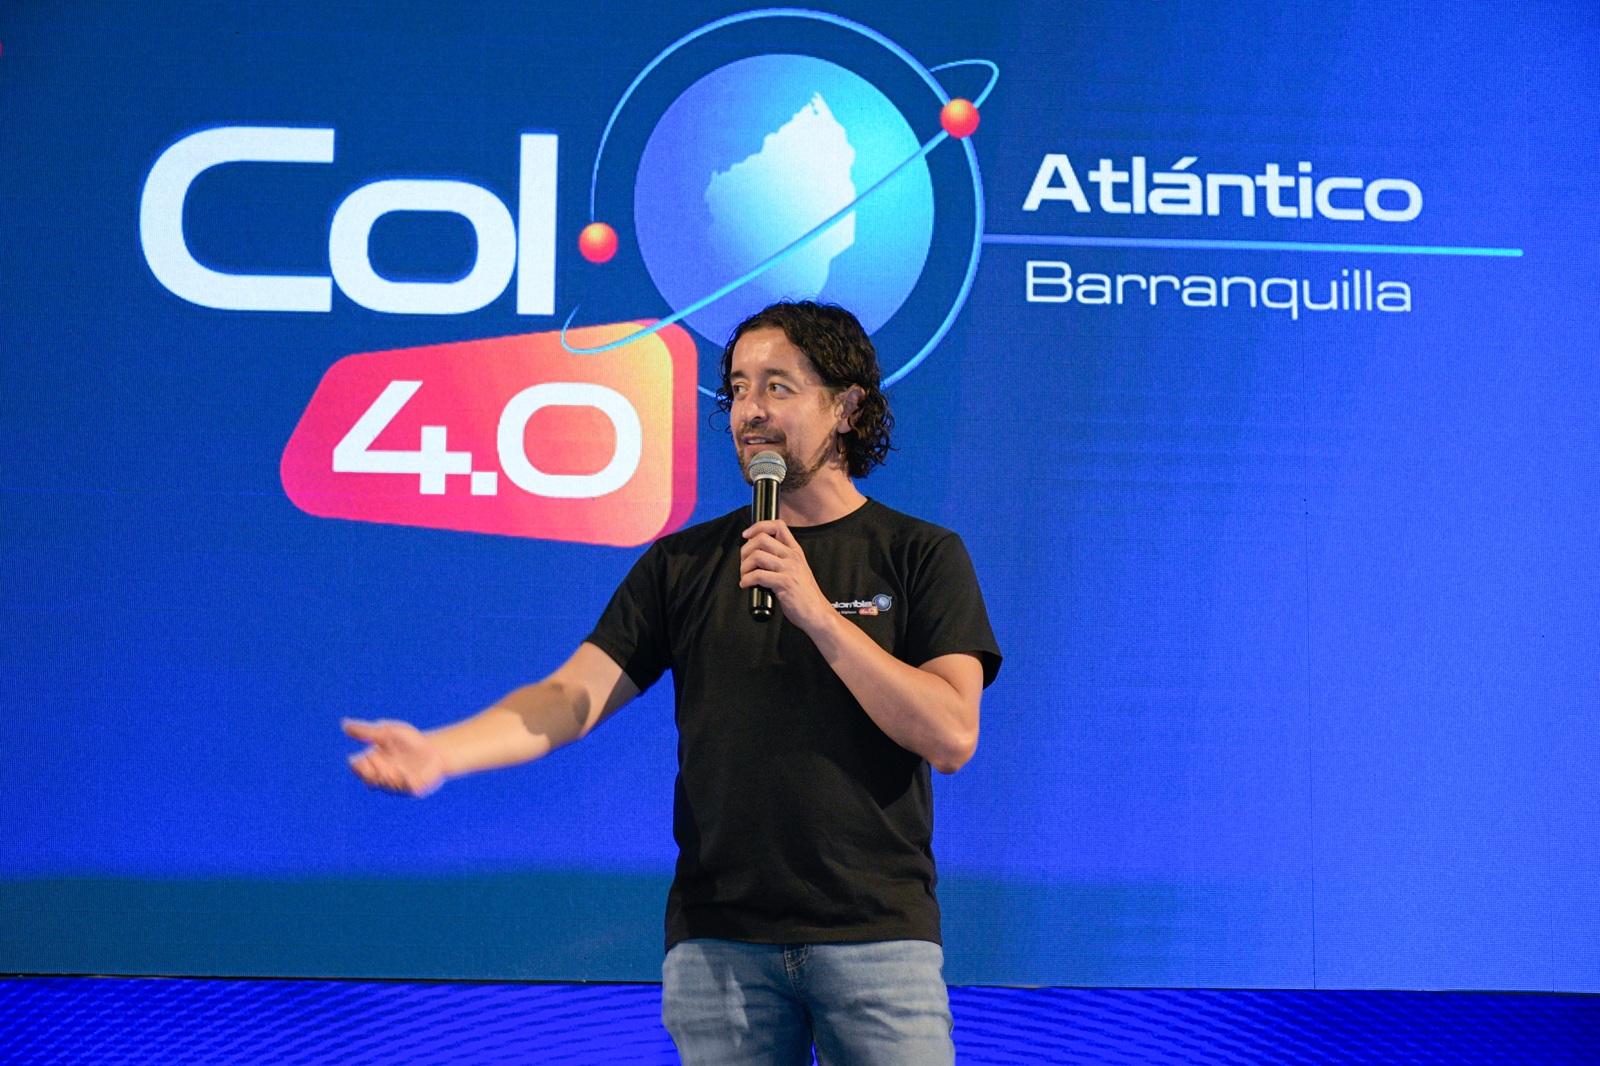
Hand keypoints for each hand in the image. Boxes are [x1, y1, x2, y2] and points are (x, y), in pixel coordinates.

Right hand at [343, 718, 447, 796]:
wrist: (435, 750)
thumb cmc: (409, 741)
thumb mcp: (388, 732)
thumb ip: (367, 731)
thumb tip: (344, 724)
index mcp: (373, 762)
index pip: (357, 768)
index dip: (358, 765)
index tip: (364, 757)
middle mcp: (382, 775)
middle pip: (369, 779)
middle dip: (371, 773)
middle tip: (377, 762)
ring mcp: (396, 784)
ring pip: (386, 785)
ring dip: (388, 776)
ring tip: (393, 768)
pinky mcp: (412, 788)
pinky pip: (406, 788)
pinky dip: (406, 781)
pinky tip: (408, 774)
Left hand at [740, 520, 835, 634]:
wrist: (816, 612)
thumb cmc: (804, 595)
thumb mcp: (798, 570)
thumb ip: (782, 559)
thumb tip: (758, 554)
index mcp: (795, 551)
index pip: (777, 525)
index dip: (758, 527)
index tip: (747, 535)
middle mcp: (792, 556)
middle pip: (761, 539)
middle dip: (745, 550)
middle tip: (744, 563)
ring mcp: (789, 569)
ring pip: (757, 556)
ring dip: (744, 567)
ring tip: (744, 576)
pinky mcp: (784, 583)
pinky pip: (758, 575)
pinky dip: (746, 580)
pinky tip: (746, 585)